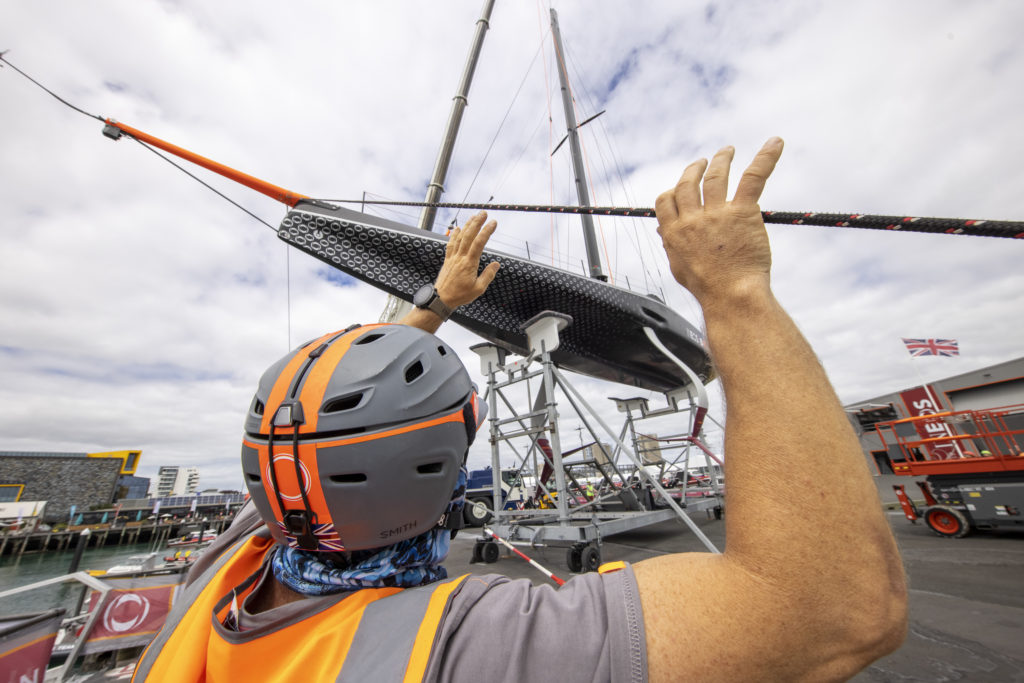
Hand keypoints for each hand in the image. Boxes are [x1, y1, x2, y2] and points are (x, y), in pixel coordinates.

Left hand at [435, 211, 500, 307]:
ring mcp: (453, 257)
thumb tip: (496, 264)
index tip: (493, 223)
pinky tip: (457, 229)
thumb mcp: (478, 289)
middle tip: (484, 213)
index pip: (479, 243)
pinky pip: (451, 244)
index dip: (486, 231)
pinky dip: (454, 235)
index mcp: (469, 264)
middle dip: (477, 222)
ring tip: (473, 217)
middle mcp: (460, 257)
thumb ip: (488, 275)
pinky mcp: (448, 260)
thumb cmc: (460, 295)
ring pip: (460, 237)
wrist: (441, 299)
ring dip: (467, 226)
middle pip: (469, 236)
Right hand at [655, 138, 782, 307]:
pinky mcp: (742, 211)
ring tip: (727, 151)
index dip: (673, 190)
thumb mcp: (679, 267)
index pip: (666, 200)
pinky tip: (775, 143)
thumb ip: (671, 246)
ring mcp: (716, 213)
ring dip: (721, 159)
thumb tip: (664, 233)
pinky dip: (765, 157)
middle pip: (688, 184)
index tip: (681, 186)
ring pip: (715, 176)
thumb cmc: (708, 288)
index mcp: (674, 232)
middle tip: (703, 162)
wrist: (731, 295)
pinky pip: (753, 177)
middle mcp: (692, 219)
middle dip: (694, 169)